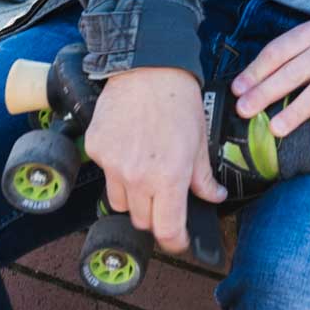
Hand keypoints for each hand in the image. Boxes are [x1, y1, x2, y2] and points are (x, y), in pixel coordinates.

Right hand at [85, 66, 225, 254]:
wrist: (148, 68)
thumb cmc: (179, 100)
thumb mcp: (200, 140)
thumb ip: (203, 176)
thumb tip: (214, 196)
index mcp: (169, 177)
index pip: (167, 230)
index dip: (175, 242)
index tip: (179, 241)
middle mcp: (137, 177)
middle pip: (142, 220)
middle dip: (156, 217)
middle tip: (166, 199)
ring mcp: (112, 165)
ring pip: (120, 202)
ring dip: (134, 197)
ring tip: (146, 171)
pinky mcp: (96, 150)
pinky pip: (105, 174)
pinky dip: (116, 170)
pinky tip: (130, 148)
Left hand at [232, 18, 309, 135]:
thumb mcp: (309, 44)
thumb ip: (282, 61)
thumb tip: (243, 88)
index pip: (279, 51)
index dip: (256, 72)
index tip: (238, 91)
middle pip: (296, 70)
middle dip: (267, 92)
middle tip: (246, 110)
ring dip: (297, 108)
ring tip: (276, 128)